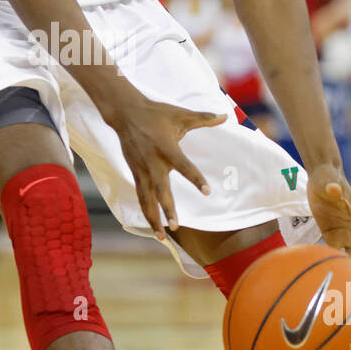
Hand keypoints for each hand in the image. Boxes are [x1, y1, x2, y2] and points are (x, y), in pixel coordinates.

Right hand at [108, 94, 226, 238]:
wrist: (126, 114)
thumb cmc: (156, 113)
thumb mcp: (180, 114)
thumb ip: (203, 118)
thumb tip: (225, 116)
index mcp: (166, 148)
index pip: (184, 166)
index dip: (195, 179)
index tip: (207, 192)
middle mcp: (153, 163)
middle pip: (161, 190)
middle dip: (167, 209)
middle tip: (176, 225)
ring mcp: (142, 170)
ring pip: (147, 199)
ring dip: (154, 217)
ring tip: (162, 235)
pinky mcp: (135, 173)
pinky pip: (140, 196)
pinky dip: (146, 211)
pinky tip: (152, 225)